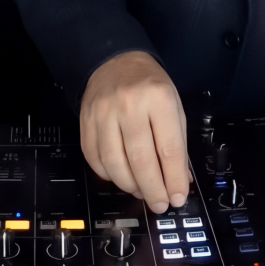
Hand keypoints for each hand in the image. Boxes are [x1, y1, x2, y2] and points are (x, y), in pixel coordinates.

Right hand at [79, 51, 191, 211]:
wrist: (114, 61)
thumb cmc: (149, 85)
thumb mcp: (174, 105)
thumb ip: (177, 143)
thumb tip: (179, 181)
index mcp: (158, 98)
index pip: (169, 148)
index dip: (174, 179)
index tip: (179, 197)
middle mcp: (129, 105)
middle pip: (141, 160)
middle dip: (153, 189)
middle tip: (160, 204)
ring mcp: (103, 114)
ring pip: (115, 164)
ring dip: (131, 186)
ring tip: (143, 192)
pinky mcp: (85, 122)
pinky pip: (95, 159)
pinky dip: (109, 176)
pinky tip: (122, 178)